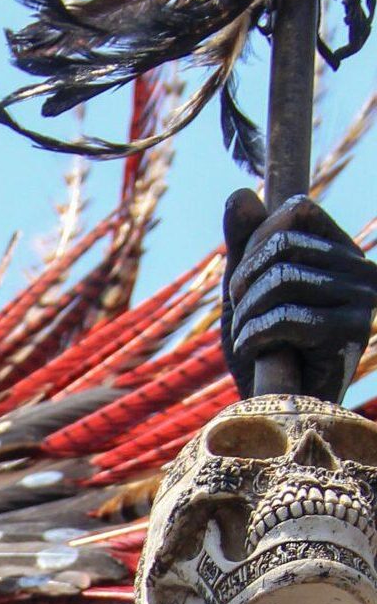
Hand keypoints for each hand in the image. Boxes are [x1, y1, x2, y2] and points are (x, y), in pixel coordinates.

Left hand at [221, 189, 376, 403]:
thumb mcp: (246, 288)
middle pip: (282, 245)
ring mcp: (361, 299)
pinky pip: (287, 317)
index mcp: (340, 250)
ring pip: (281, 280)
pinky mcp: (350, 332)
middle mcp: (361, 268)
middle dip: (244, 282)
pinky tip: (253, 352)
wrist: (280, 409)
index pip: (294, 211)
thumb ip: (243, 241)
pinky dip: (255, 336)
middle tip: (240, 314)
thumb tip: (240, 194)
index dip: (256, 243)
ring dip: (246, 314)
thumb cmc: (265, 347)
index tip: (245, 282)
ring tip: (247, 337)